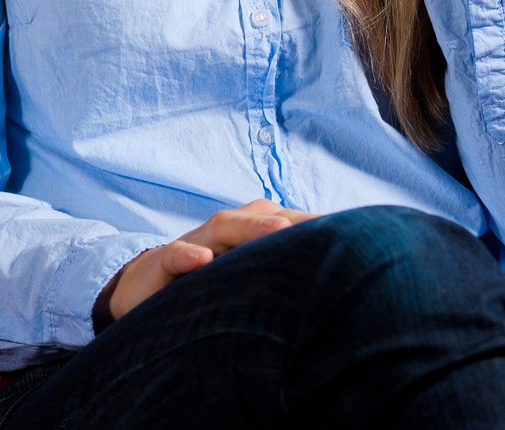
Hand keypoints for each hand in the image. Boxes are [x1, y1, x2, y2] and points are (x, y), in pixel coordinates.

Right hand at [100, 198, 317, 323]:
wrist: (142, 286)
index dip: (321, 228)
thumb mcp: (246, 278)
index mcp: (248, 233)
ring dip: (251, 227)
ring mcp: (193, 243)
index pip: (289, 223)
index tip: (362, 234)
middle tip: (332, 227)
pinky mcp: (161, 265)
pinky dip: (187, 255)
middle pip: (263, 218)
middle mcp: (225, 231)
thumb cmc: (207, 284)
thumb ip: (280, 273)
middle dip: (297, 220)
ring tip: (280, 229)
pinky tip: (201, 258)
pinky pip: (173, 254)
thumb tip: (337, 284)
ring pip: (224, 227)